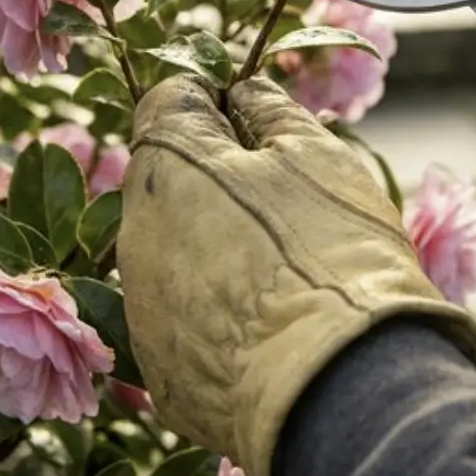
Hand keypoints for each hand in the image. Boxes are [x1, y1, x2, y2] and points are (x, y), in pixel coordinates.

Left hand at [116, 76, 475, 475]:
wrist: (341, 384)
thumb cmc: (331, 249)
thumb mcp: (314, 156)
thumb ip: (268, 109)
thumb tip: (243, 90)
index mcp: (167, 167)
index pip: (169, 100)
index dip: (217, 99)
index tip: (257, 119)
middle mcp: (133, 237)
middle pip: (171, 182)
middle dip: (219, 178)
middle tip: (289, 198)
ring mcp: (142, 313)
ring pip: (178, 252)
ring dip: (218, 244)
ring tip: (287, 268)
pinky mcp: (162, 375)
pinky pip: (188, 320)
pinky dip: (222, 311)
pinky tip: (274, 323)